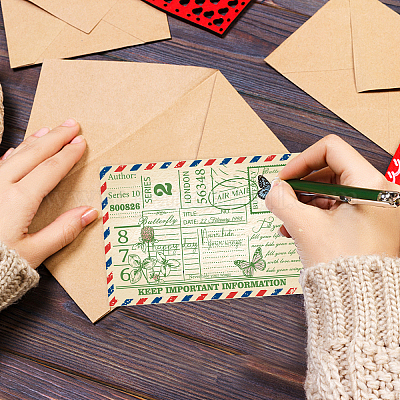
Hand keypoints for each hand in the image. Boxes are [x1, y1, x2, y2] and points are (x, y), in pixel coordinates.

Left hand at [0, 119, 97, 268]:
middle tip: (71, 125)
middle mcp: (3, 186)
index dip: (68, 154)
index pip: (50, 169)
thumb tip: (90, 212)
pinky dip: (13, 153)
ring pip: (16, 154)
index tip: (81, 142)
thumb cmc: (0, 264)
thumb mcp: (34, 252)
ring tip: (49, 130)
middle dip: (55, 137)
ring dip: (34, 140)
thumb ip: (63, 231)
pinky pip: (0, 163)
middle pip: (34, 154)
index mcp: (19, 200)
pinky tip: (18, 148)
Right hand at [265, 135, 399, 267]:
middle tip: (282, 199)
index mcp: (370, 185)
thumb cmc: (345, 268)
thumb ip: (283, 201)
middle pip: (330, 170)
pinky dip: (315, 214)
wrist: (360, 303)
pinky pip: (336, 208)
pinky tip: (296, 228)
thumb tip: (273, 189)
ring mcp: (373, 209)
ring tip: (287, 220)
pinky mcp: (367, 223)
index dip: (302, 161)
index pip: (332, 150)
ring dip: (304, 203)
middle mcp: (377, 193)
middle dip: (300, 186)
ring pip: (330, 191)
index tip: (285, 178)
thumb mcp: (306, 228)